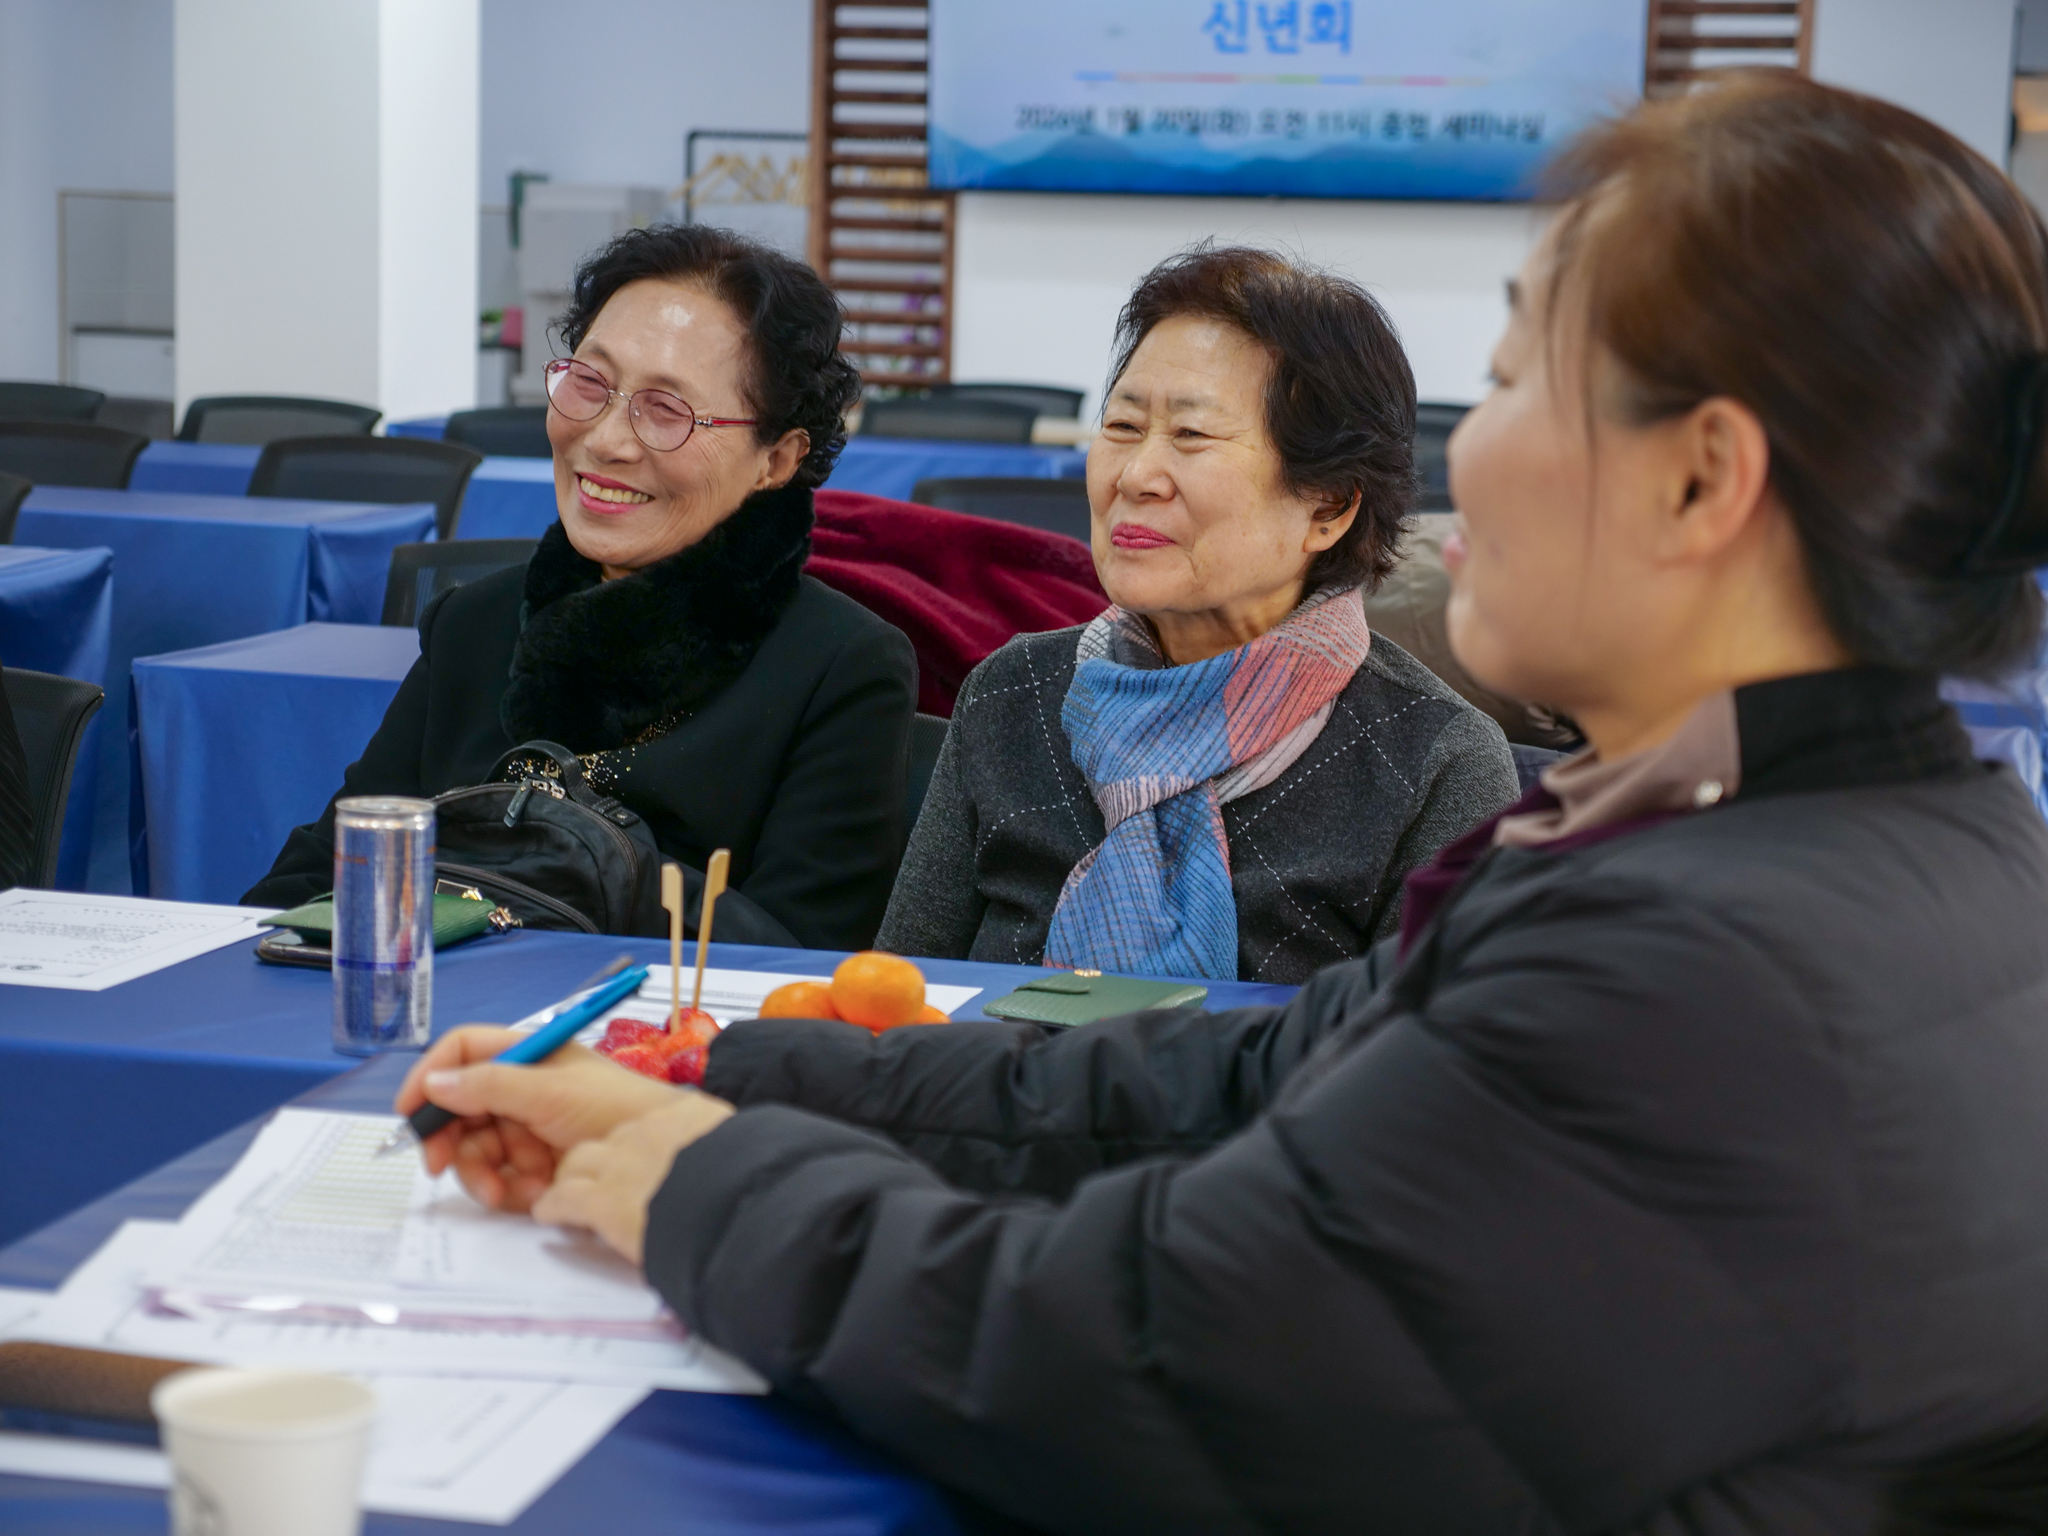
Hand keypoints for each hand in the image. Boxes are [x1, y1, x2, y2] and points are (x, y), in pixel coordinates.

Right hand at [393, 1025, 680, 1212]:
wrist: (660, 1159)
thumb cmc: (613, 1108)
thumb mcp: (549, 1090)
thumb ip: (489, 1085)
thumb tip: (434, 1083)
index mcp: (527, 1056)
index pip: (464, 1053)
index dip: (431, 1076)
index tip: (409, 1112)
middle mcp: (524, 1090)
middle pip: (461, 1109)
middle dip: (452, 1140)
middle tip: (439, 1166)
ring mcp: (530, 1130)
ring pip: (476, 1150)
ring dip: (482, 1173)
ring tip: (502, 1192)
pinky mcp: (538, 1169)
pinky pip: (500, 1180)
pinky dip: (508, 1190)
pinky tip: (533, 1195)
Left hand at [532, 1092, 736, 1265]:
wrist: (745, 1206)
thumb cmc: (755, 1183)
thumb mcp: (752, 1152)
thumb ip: (733, 1152)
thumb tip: (745, 1163)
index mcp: (691, 1117)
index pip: (651, 1123)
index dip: (639, 1146)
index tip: (646, 1162)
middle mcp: (651, 1132)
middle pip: (609, 1139)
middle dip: (601, 1159)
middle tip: (603, 1181)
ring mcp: (622, 1163)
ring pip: (579, 1162)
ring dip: (574, 1179)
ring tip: (573, 1198)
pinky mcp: (602, 1199)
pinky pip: (562, 1198)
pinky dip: (554, 1206)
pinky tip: (552, 1215)